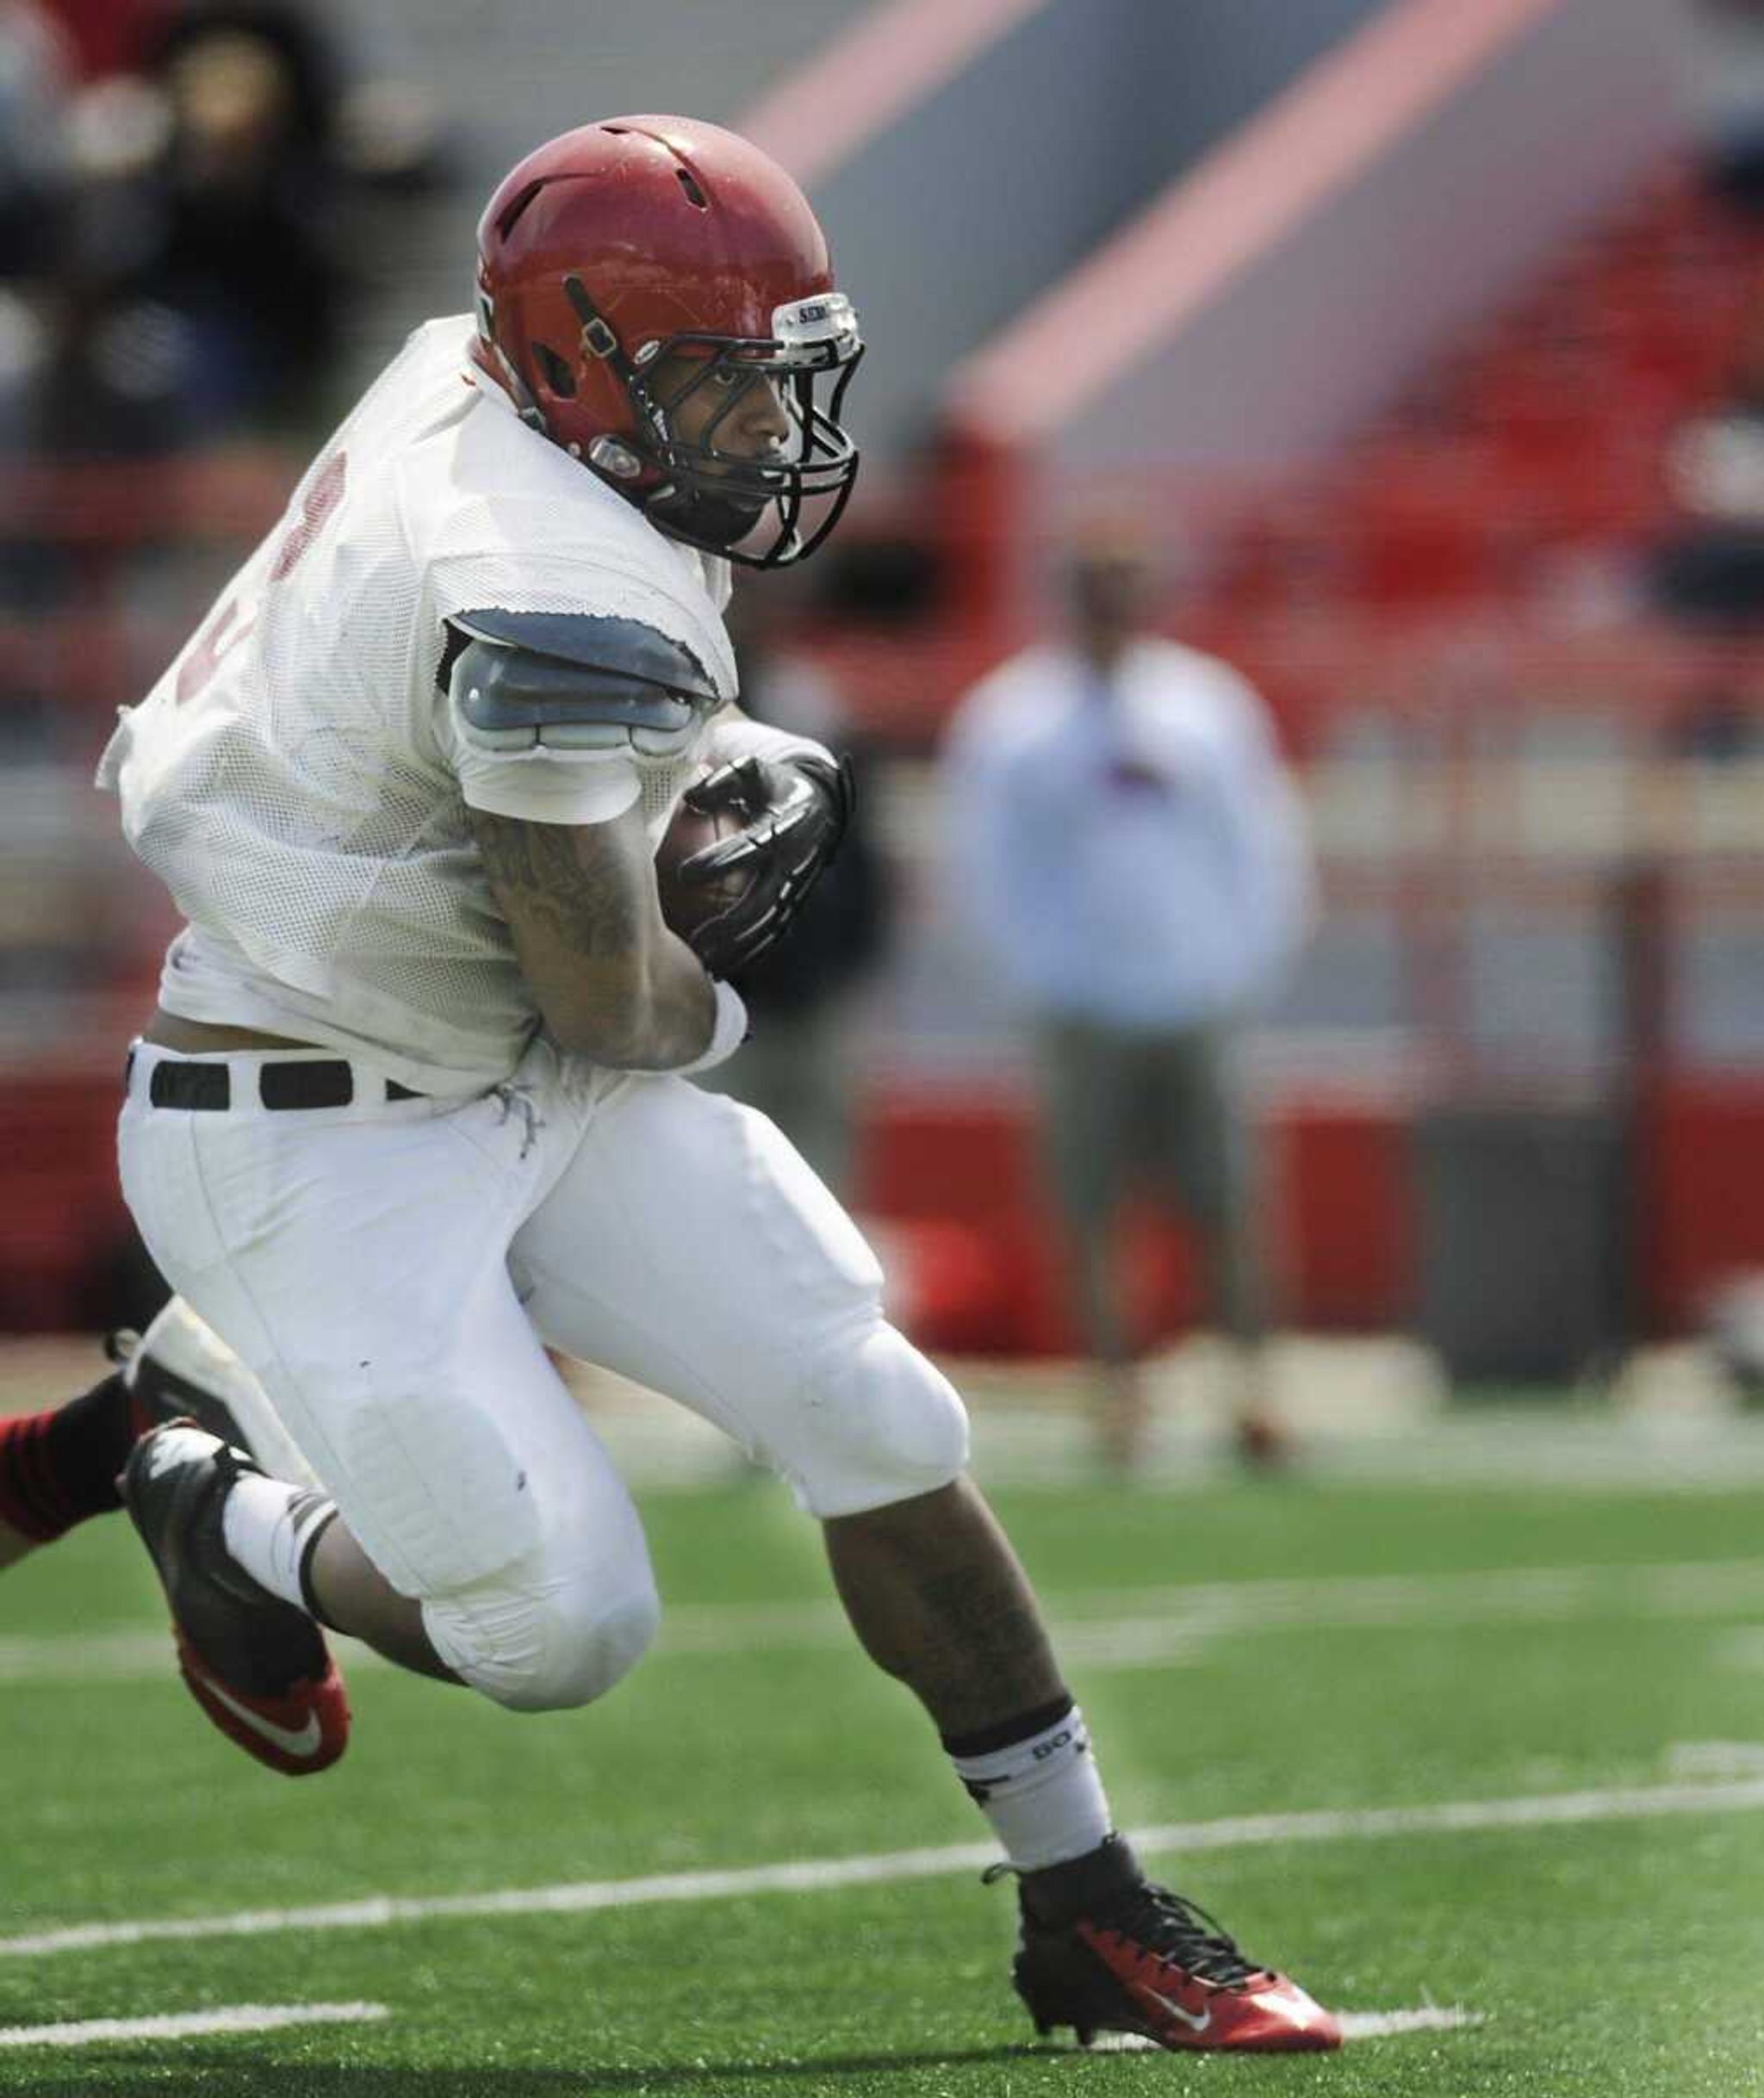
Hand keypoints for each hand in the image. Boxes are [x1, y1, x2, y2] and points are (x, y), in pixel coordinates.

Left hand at [672, 752, 852, 977]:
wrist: (818, 803)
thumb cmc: (771, 784)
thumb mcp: (752, 771)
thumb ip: (722, 780)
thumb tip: (691, 797)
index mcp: (787, 824)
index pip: (753, 847)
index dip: (720, 861)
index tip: (684, 874)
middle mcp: (796, 860)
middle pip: (764, 898)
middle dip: (732, 922)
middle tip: (696, 940)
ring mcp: (798, 886)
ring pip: (770, 923)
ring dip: (740, 946)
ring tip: (707, 963)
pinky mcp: (794, 902)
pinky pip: (774, 933)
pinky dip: (750, 952)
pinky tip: (724, 970)